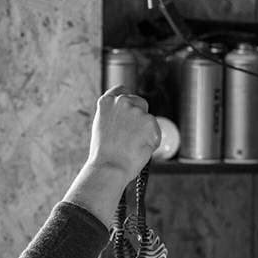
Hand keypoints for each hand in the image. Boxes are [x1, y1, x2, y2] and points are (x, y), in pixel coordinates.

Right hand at [62, 87, 160, 225]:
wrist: (110, 168)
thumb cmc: (103, 155)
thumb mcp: (101, 128)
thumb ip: (114, 117)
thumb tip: (128, 119)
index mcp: (107, 102)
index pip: (121, 90)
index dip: (127, 99)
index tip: (129, 107)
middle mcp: (122, 102)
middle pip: (139, 102)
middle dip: (139, 116)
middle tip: (132, 135)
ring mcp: (137, 111)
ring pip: (148, 119)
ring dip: (144, 131)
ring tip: (131, 147)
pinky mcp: (151, 122)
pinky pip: (155, 132)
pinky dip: (151, 141)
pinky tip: (139, 150)